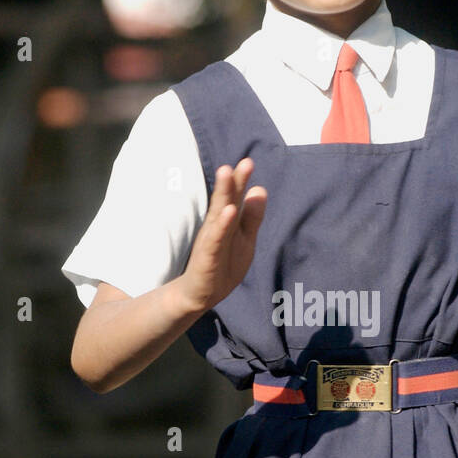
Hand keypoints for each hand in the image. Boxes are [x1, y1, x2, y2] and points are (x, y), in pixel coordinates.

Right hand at [180, 158, 266, 312]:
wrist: (197, 295)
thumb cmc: (221, 264)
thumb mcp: (243, 239)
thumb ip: (252, 216)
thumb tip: (260, 188)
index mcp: (226, 222)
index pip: (234, 197)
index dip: (240, 181)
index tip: (248, 162)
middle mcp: (216, 228)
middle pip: (226, 201)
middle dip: (233, 182)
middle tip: (245, 162)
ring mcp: (210, 242)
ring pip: (218, 215)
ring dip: (223, 194)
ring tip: (228, 173)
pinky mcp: (206, 259)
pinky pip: (215, 240)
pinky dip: (222, 226)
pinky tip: (229, 212)